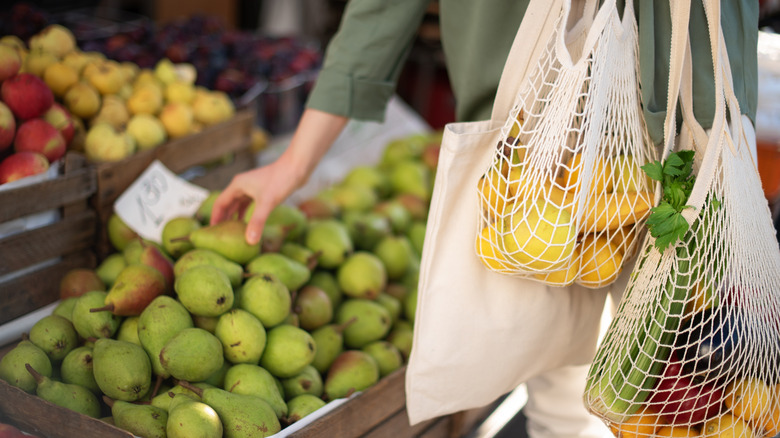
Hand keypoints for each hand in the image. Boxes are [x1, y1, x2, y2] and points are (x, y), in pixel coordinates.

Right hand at [210, 109, 348, 243]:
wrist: (298, 166)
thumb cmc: (282, 180)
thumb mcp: (267, 203)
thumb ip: (257, 222)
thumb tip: (249, 241)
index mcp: (238, 185)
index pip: (220, 204)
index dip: (214, 218)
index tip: (211, 233)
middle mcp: (242, 185)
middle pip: (227, 204)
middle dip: (223, 219)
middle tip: (219, 236)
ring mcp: (252, 187)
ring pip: (238, 204)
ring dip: (234, 217)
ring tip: (232, 233)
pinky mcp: (262, 190)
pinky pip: (249, 204)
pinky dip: (246, 213)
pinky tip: (248, 223)